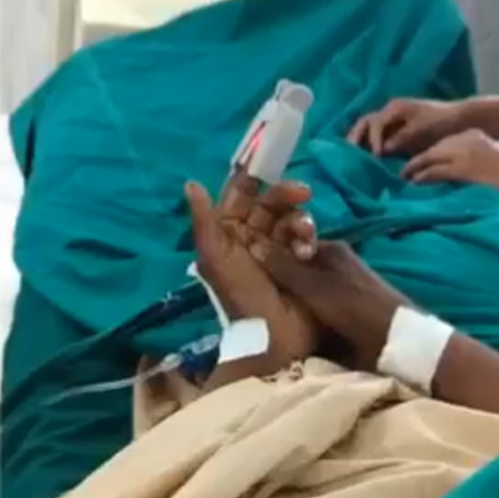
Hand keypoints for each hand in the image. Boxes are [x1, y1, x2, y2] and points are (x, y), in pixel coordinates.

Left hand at [186, 173, 317, 363]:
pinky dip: (308, 239)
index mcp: (227, 235)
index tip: (267, 162)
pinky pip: (307, 238)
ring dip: (299, 221)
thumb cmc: (241, 295)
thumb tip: (190, 183)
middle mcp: (250, 238)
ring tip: (304, 236)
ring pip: (291, 218)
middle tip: (303, 192)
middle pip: (269, 203)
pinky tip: (307, 251)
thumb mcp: (216, 257)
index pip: (239, 197)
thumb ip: (204, 220)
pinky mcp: (300, 261)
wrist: (273, 335)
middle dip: (284, 196)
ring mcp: (276, 250)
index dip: (251, 180)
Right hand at [256, 239, 412, 369]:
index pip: (288, 242)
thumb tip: (251, 243)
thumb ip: (284, 267)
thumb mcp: (316, 288)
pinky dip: (294, 309)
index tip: (242, 263)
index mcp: (329, 250)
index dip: (265, 251)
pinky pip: (307, 302)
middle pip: (292, 264)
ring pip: (298, 285)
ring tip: (259, 306)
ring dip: (282, 295)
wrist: (396, 342)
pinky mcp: (340, 307)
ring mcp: (336, 286)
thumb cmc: (356, 308)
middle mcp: (332, 264)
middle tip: (248, 288)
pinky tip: (280, 320)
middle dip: (271, 274)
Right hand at [347, 98, 468, 155]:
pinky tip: (363, 158)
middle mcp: (388, 112)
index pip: (374, 123)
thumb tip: (380, 151)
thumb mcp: (421, 130)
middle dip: (354, 138)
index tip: (376, 156)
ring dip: (357, 142)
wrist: (459, 119)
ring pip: (365, 129)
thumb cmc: (441, 121)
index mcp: (394, 108)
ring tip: (351, 158)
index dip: (372, 140)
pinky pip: (373, 137)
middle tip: (348, 154)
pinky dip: (366, 146)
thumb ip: (400, 138)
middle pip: (363, 123)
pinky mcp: (393, 130)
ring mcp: (389, 120)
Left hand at [400, 128, 498, 196]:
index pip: (446, 140)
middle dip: (419, 158)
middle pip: (435, 147)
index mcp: (476, 135)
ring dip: (414, 167)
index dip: (431, 152)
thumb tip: (462, 169)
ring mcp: (464, 153)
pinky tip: (414, 183)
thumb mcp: (493, 158)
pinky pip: (433, 171)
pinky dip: (421, 177)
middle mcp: (468, 139)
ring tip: (405, 177)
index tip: (421, 160)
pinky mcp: (462, 168)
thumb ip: (476, 158)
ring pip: (430, 157)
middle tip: (406, 168)